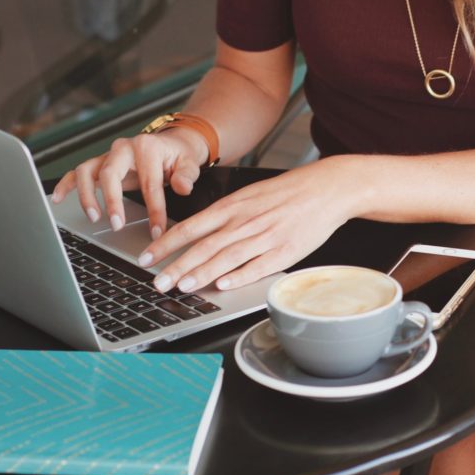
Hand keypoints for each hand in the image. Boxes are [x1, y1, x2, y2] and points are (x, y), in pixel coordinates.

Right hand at [50, 127, 208, 237]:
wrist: (171, 144)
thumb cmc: (179, 156)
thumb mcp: (189, 164)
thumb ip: (186, 176)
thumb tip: (182, 188)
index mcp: (147, 147)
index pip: (149, 183)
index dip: (154, 210)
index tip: (157, 231)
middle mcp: (123, 148)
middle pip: (109, 173)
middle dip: (112, 201)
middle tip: (117, 224)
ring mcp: (109, 155)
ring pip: (87, 171)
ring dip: (86, 195)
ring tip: (93, 218)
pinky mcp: (100, 164)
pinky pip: (77, 172)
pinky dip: (66, 184)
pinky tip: (58, 199)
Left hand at [137, 157, 361, 292]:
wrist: (327, 188)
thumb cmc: (288, 193)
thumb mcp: (250, 196)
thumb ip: (225, 215)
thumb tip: (197, 233)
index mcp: (233, 206)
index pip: (190, 227)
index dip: (166, 243)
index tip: (147, 257)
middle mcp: (245, 221)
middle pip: (203, 246)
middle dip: (176, 266)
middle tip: (157, 282)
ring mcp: (265, 237)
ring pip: (227, 257)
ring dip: (202, 273)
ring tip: (182, 286)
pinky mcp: (285, 251)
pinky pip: (258, 266)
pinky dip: (240, 276)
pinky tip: (224, 285)